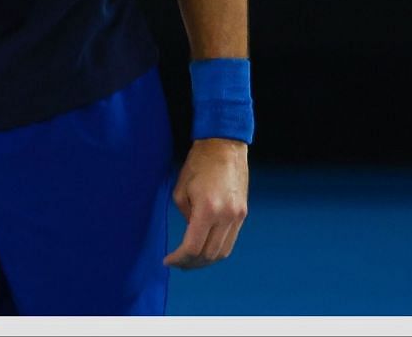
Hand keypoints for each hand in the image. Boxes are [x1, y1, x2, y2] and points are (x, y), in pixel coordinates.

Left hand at [164, 137, 248, 267]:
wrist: (224, 147)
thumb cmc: (198, 164)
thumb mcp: (181, 190)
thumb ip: (186, 216)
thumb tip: (191, 233)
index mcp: (208, 209)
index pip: (194, 246)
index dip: (180, 258)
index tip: (168, 261)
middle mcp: (226, 216)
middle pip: (210, 254)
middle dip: (192, 263)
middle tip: (178, 264)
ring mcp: (238, 216)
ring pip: (223, 251)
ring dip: (206, 260)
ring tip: (190, 261)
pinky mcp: (243, 214)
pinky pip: (230, 240)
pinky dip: (217, 249)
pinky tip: (204, 249)